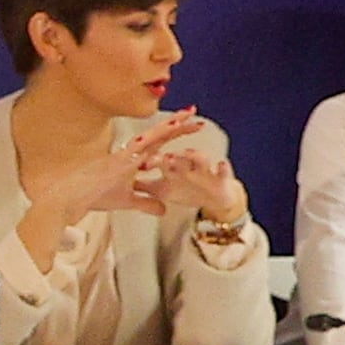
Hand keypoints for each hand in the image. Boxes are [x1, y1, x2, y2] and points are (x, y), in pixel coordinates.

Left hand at [131, 113, 249, 228]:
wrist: (218, 197)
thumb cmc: (187, 190)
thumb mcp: (162, 190)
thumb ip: (142, 187)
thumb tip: (121, 183)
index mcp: (171, 167)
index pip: (158, 154)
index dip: (145, 153)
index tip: (133, 155)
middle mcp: (187, 165)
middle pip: (176, 154)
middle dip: (169, 147)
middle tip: (159, 151)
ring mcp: (205, 170)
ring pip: (199, 159)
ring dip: (193, 155)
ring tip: (187, 153)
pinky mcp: (221, 178)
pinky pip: (223, 172)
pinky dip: (223, 168)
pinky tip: (222, 164)